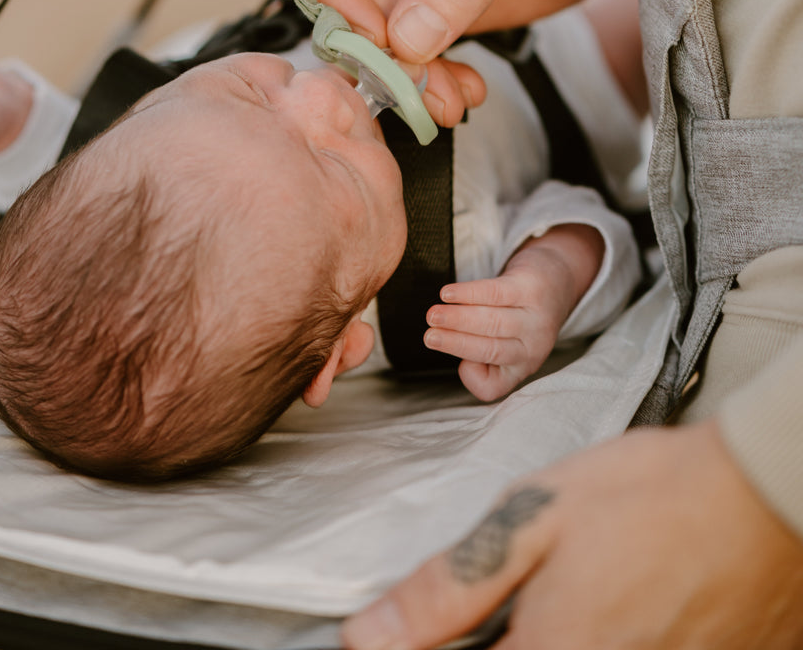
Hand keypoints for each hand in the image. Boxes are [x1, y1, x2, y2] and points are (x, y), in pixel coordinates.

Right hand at [314, 0, 644, 71]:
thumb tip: (405, 40)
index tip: (382, 42)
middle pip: (350, 2)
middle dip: (383, 53)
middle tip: (424, 92)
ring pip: (381, 35)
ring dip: (410, 75)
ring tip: (451, 101)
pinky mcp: (435, 2)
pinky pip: (414, 49)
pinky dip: (434, 77)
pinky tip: (465, 91)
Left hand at [342, 420, 802, 649]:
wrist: (760, 495)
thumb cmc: (647, 497)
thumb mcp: (530, 521)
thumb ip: (449, 588)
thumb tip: (369, 636)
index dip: (431, 649)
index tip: (426, 627)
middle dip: (487, 637)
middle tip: (502, 596)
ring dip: (539, 632)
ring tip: (573, 580)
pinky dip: (588, 633)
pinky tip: (602, 596)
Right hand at [424, 223, 601, 400]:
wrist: (556, 279)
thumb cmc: (520, 314)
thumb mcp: (509, 343)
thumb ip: (482, 353)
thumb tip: (455, 349)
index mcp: (521, 365)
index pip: (494, 385)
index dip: (472, 378)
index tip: (457, 363)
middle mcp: (533, 347)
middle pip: (490, 349)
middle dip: (456, 343)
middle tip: (429, 337)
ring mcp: (535, 317)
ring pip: (492, 322)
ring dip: (458, 318)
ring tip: (432, 315)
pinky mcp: (531, 288)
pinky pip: (496, 292)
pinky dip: (469, 293)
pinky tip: (448, 293)